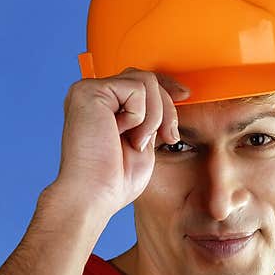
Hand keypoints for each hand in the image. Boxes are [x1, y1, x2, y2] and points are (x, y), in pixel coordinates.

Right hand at [48, 68, 188, 220]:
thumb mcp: (144, 141)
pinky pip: (137, 89)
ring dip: (154, 116)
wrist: (93, 196)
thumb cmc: (114, 180)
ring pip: (146, 81)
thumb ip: (151, 116)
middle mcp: (92, 94)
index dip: (165, 86)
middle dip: (166, 108)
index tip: (186, 95)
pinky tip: (123, 134)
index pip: (138, 82)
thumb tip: (175, 93)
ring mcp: (88, 91)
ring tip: (138, 142)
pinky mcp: (89, 92)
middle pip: (146, 78)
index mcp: (102, 105)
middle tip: (167, 138)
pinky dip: (141, 116)